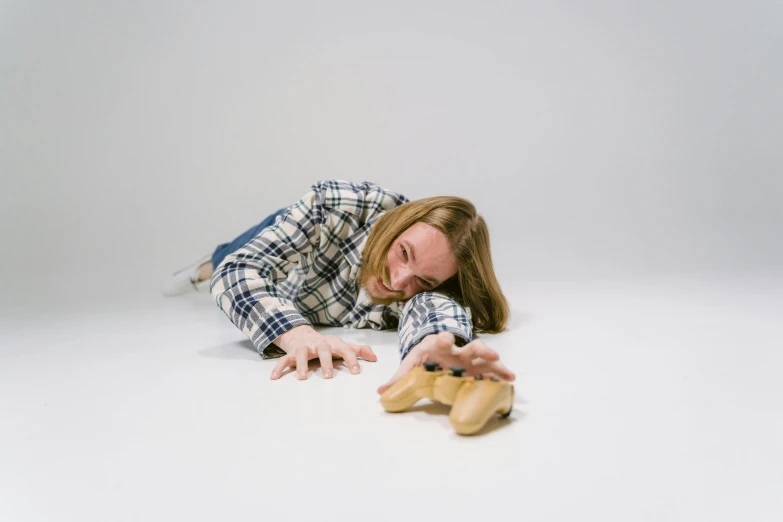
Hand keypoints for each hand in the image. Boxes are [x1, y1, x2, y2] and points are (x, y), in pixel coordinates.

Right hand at [271, 325, 376, 379]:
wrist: (301, 335)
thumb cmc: (325, 345)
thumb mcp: (341, 345)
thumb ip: (358, 350)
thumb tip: (375, 357)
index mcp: (332, 343)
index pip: (345, 349)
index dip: (351, 360)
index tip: (356, 372)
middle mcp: (318, 344)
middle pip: (323, 349)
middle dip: (326, 362)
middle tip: (328, 376)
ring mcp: (303, 349)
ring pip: (301, 355)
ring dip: (301, 365)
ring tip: (302, 378)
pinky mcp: (291, 354)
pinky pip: (283, 360)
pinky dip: (278, 368)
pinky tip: (274, 378)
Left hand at [377, 331, 514, 393]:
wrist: (436, 348)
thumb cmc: (424, 355)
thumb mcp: (411, 364)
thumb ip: (399, 378)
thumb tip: (381, 392)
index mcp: (438, 346)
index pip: (442, 339)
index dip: (444, 339)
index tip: (445, 339)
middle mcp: (457, 350)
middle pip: (470, 346)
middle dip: (480, 350)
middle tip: (490, 354)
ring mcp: (470, 359)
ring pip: (485, 357)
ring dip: (495, 363)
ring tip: (507, 372)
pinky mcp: (477, 368)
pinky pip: (491, 370)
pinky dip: (501, 374)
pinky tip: (510, 379)